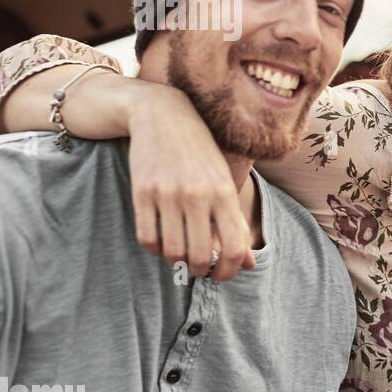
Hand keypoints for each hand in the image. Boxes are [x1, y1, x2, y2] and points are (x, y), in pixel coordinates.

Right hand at [127, 86, 254, 282]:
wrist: (163, 116)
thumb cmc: (200, 153)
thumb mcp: (224, 182)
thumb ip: (236, 222)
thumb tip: (249, 263)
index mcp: (224, 192)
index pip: (233, 247)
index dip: (228, 271)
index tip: (222, 276)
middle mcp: (198, 195)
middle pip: (199, 255)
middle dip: (200, 271)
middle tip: (198, 269)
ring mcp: (168, 193)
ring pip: (171, 251)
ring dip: (176, 262)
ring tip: (180, 256)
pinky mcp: (142, 192)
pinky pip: (146, 237)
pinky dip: (154, 249)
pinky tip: (161, 243)